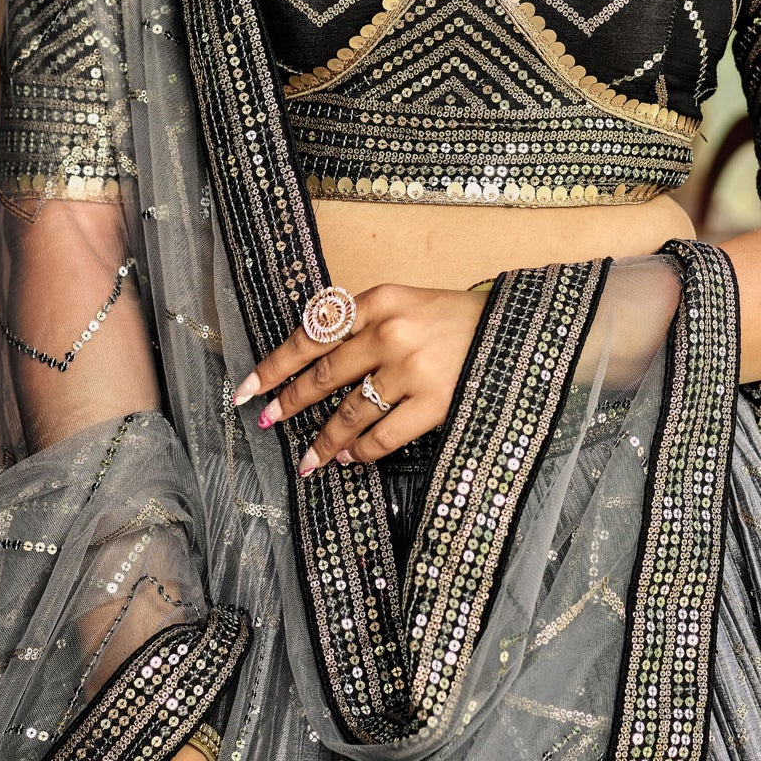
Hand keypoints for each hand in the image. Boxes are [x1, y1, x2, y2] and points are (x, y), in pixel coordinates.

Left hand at [230, 280, 491, 473]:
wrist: (514, 331)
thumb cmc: (450, 319)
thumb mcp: (402, 303)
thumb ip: (360, 324)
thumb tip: (310, 364)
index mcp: (379, 301)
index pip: (312, 335)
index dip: (275, 365)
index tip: (247, 388)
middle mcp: (390, 332)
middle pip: (325, 375)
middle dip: (290, 403)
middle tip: (268, 421)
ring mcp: (412, 369)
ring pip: (350, 413)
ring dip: (324, 440)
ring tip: (309, 459)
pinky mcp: (434, 402)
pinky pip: (383, 436)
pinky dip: (361, 451)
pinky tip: (351, 458)